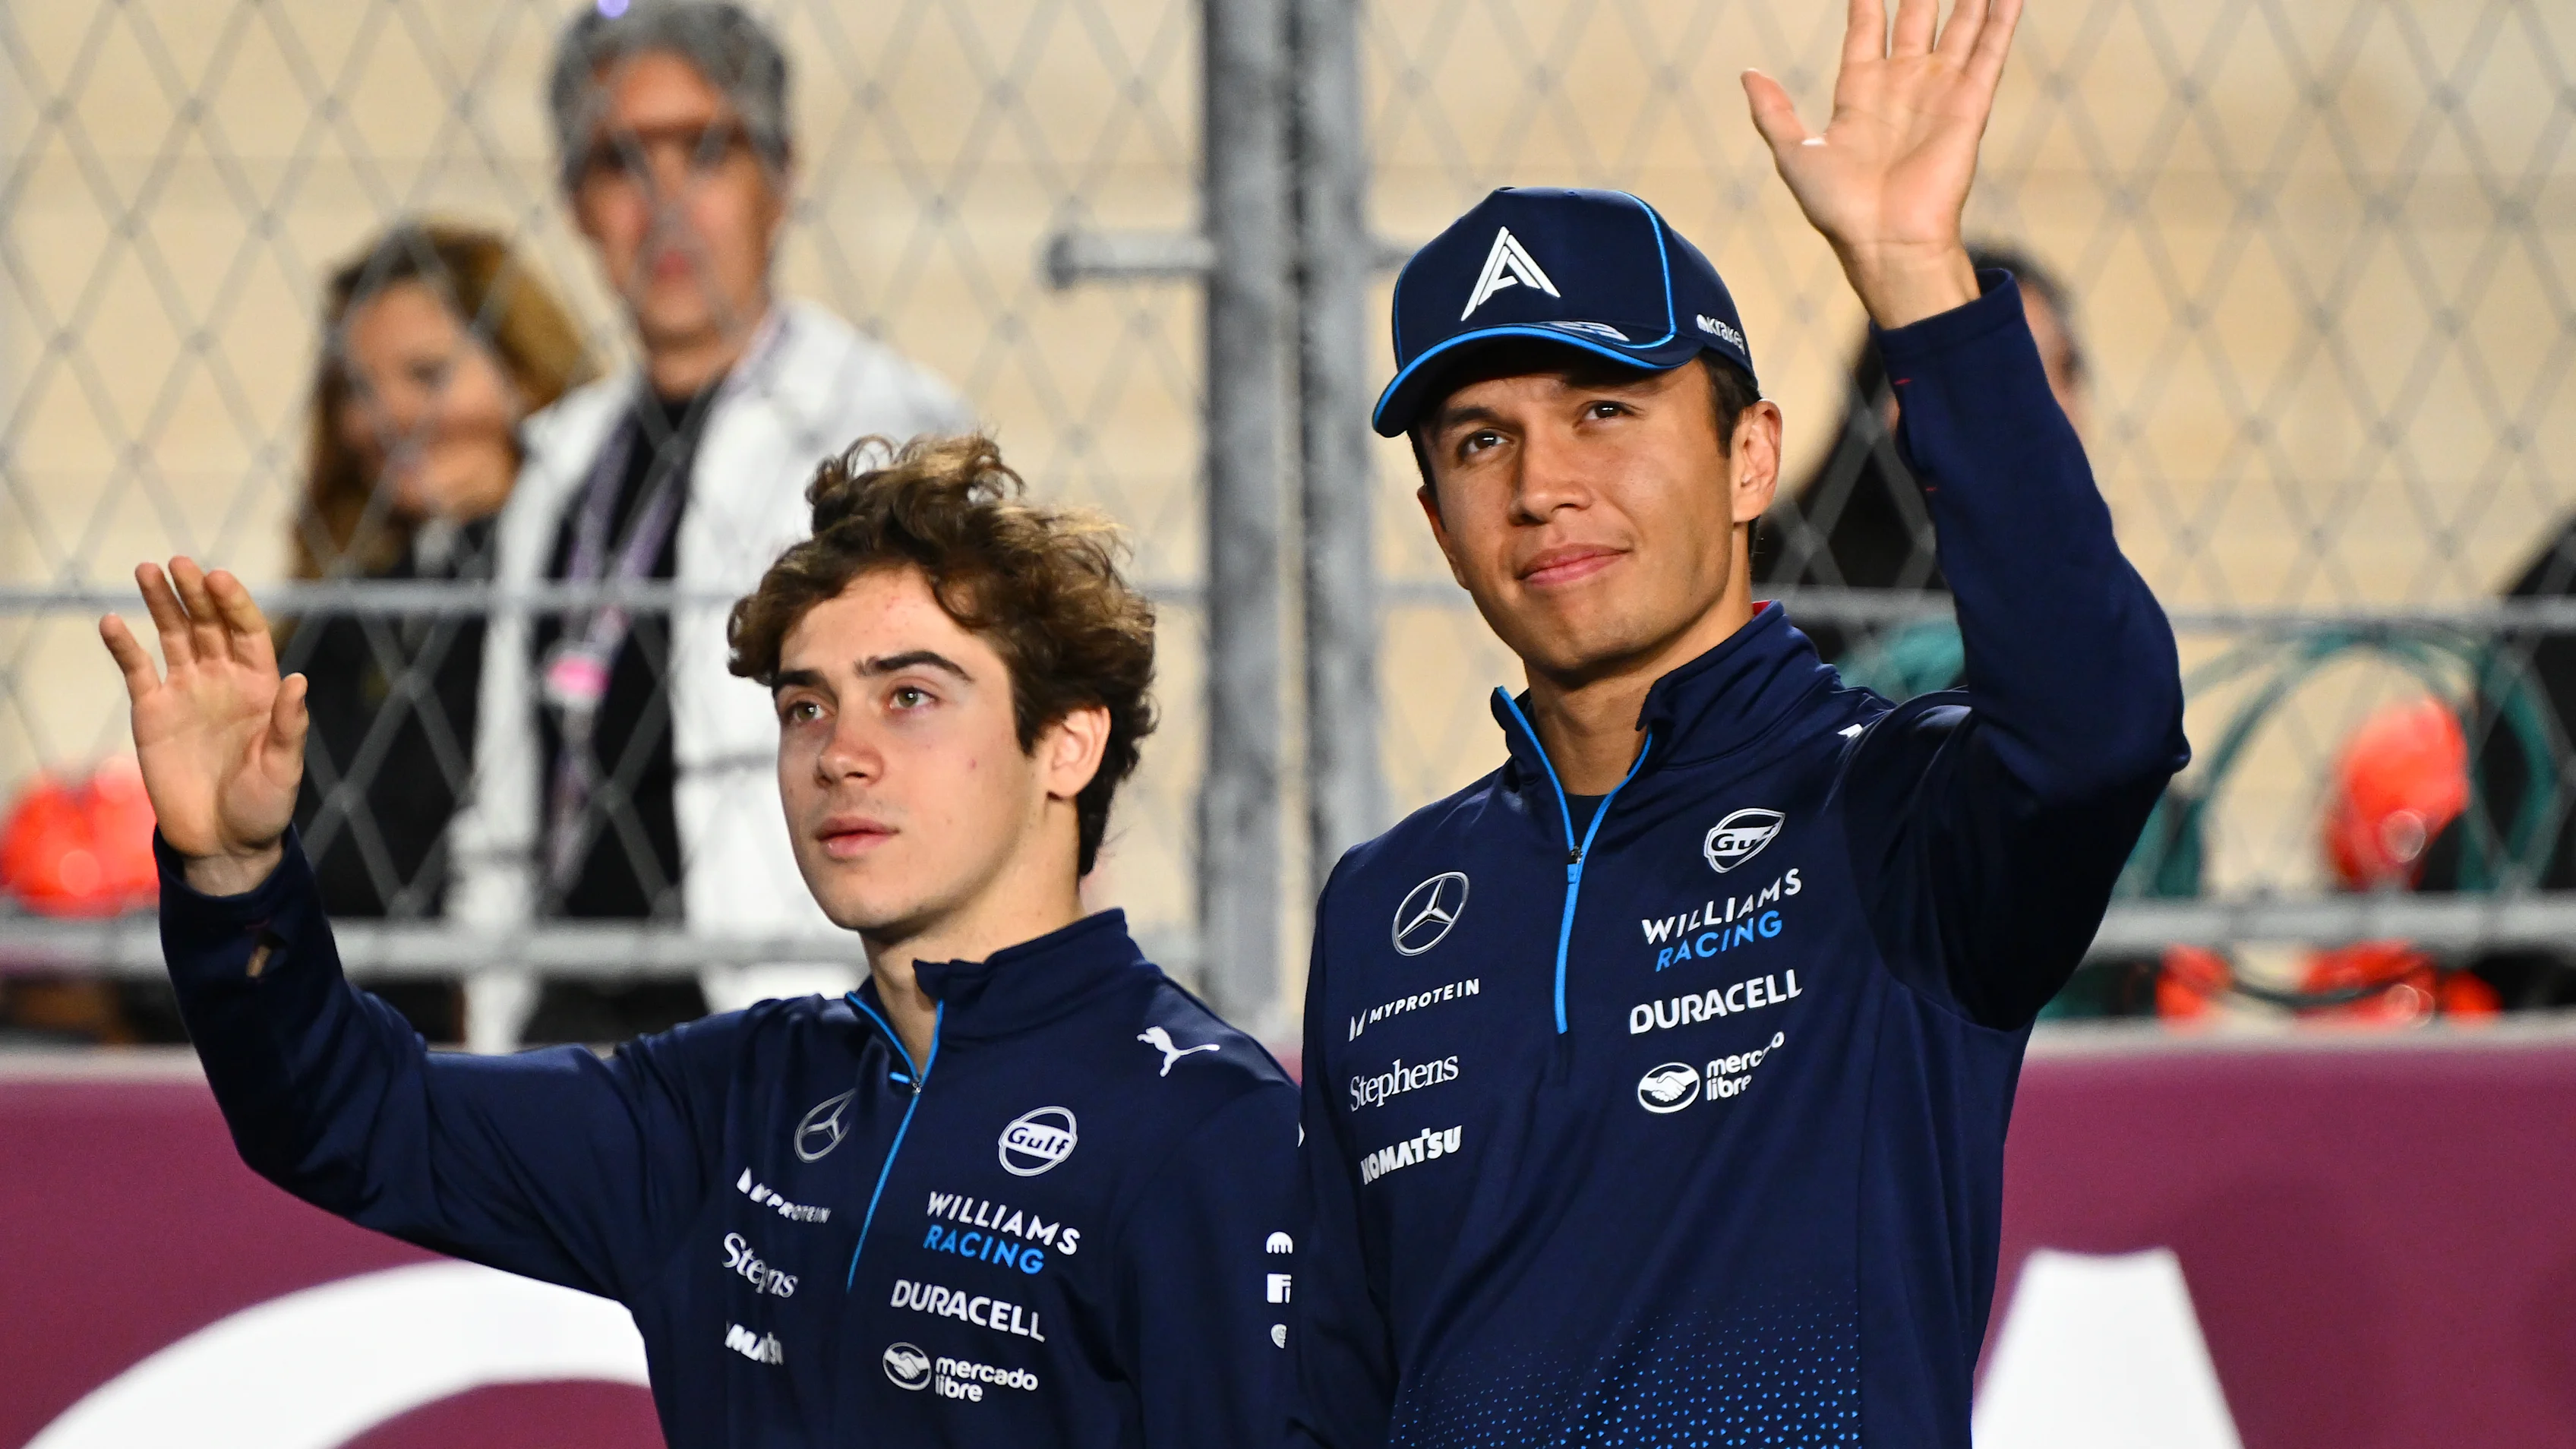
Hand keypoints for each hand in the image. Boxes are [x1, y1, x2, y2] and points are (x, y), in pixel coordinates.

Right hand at [98, 559, 307, 895]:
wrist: (223, 842)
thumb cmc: (264, 806)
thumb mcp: (284, 767)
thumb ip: (288, 724)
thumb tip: (299, 680)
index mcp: (259, 686)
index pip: (247, 632)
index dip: (233, 604)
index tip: (218, 579)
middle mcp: (222, 680)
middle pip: (208, 625)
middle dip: (195, 593)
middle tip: (180, 563)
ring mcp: (186, 692)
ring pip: (172, 635)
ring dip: (161, 603)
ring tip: (147, 569)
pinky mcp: (152, 712)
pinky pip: (136, 670)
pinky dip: (123, 646)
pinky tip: (112, 621)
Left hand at [1742, 0, 2020, 327]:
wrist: (1885, 241)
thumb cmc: (1837, 208)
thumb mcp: (1793, 153)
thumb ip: (1773, 111)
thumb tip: (1747, 73)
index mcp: (1860, 90)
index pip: (1866, 27)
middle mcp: (1903, 84)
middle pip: (1917, 16)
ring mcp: (1939, 91)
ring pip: (1960, 25)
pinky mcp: (1969, 105)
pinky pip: (1990, 51)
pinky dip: (2002, 18)